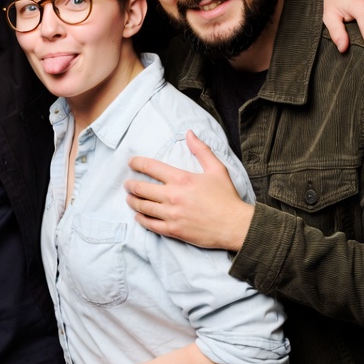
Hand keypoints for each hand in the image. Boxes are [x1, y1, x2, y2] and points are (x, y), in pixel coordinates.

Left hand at [125, 131, 253, 250]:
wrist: (235, 225)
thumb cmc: (226, 197)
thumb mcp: (217, 169)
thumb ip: (201, 150)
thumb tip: (189, 133)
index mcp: (181, 179)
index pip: (151, 167)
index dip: (137, 163)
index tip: (131, 163)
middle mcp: (172, 196)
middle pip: (141, 188)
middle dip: (130, 185)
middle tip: (127, 184)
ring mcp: (171, 214)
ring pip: (142, 207)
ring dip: (132, 201)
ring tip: (129, 198)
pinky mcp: (173, 230)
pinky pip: (150, 225)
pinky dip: (141, 219)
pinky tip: (138, 216)